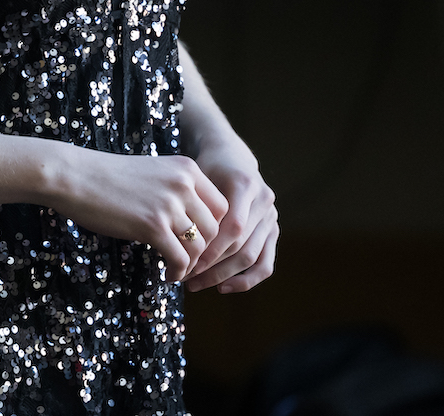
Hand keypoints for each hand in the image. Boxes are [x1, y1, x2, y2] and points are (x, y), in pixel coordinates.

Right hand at [44, 147, 229, 281]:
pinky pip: (180, 258)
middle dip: (204, 250)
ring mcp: (169, 205)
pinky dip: (178, 271)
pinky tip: (167, 274)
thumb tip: (194, 223)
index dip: (214, 229)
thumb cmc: (106, 176)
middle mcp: (183, 184)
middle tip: (189, 261)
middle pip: (214, 229)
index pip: (221, 206)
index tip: (199, 242)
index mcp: (187, 169)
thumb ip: (177, 190)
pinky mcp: (153, 226)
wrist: (73, 175)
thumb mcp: (152, 173)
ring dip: (191, 264)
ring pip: (199, 246)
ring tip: (177, 269)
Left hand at [183, 142, 277, 293]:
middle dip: (211, 266)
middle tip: (185, 278)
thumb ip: (192, 203)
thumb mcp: (196, 176)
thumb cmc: (205, 166)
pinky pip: (265, 263)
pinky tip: (223, 288)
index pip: (232, 227)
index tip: (184, 263)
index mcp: (245, 185)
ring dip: (223, 276)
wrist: (229, 155)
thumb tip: (171, 240)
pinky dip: (247, 279)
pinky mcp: (273, 230)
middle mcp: (264, 201)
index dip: (210, 250)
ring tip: (196, 284)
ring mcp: (271, 217)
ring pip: (252, 257)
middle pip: (240, 245)